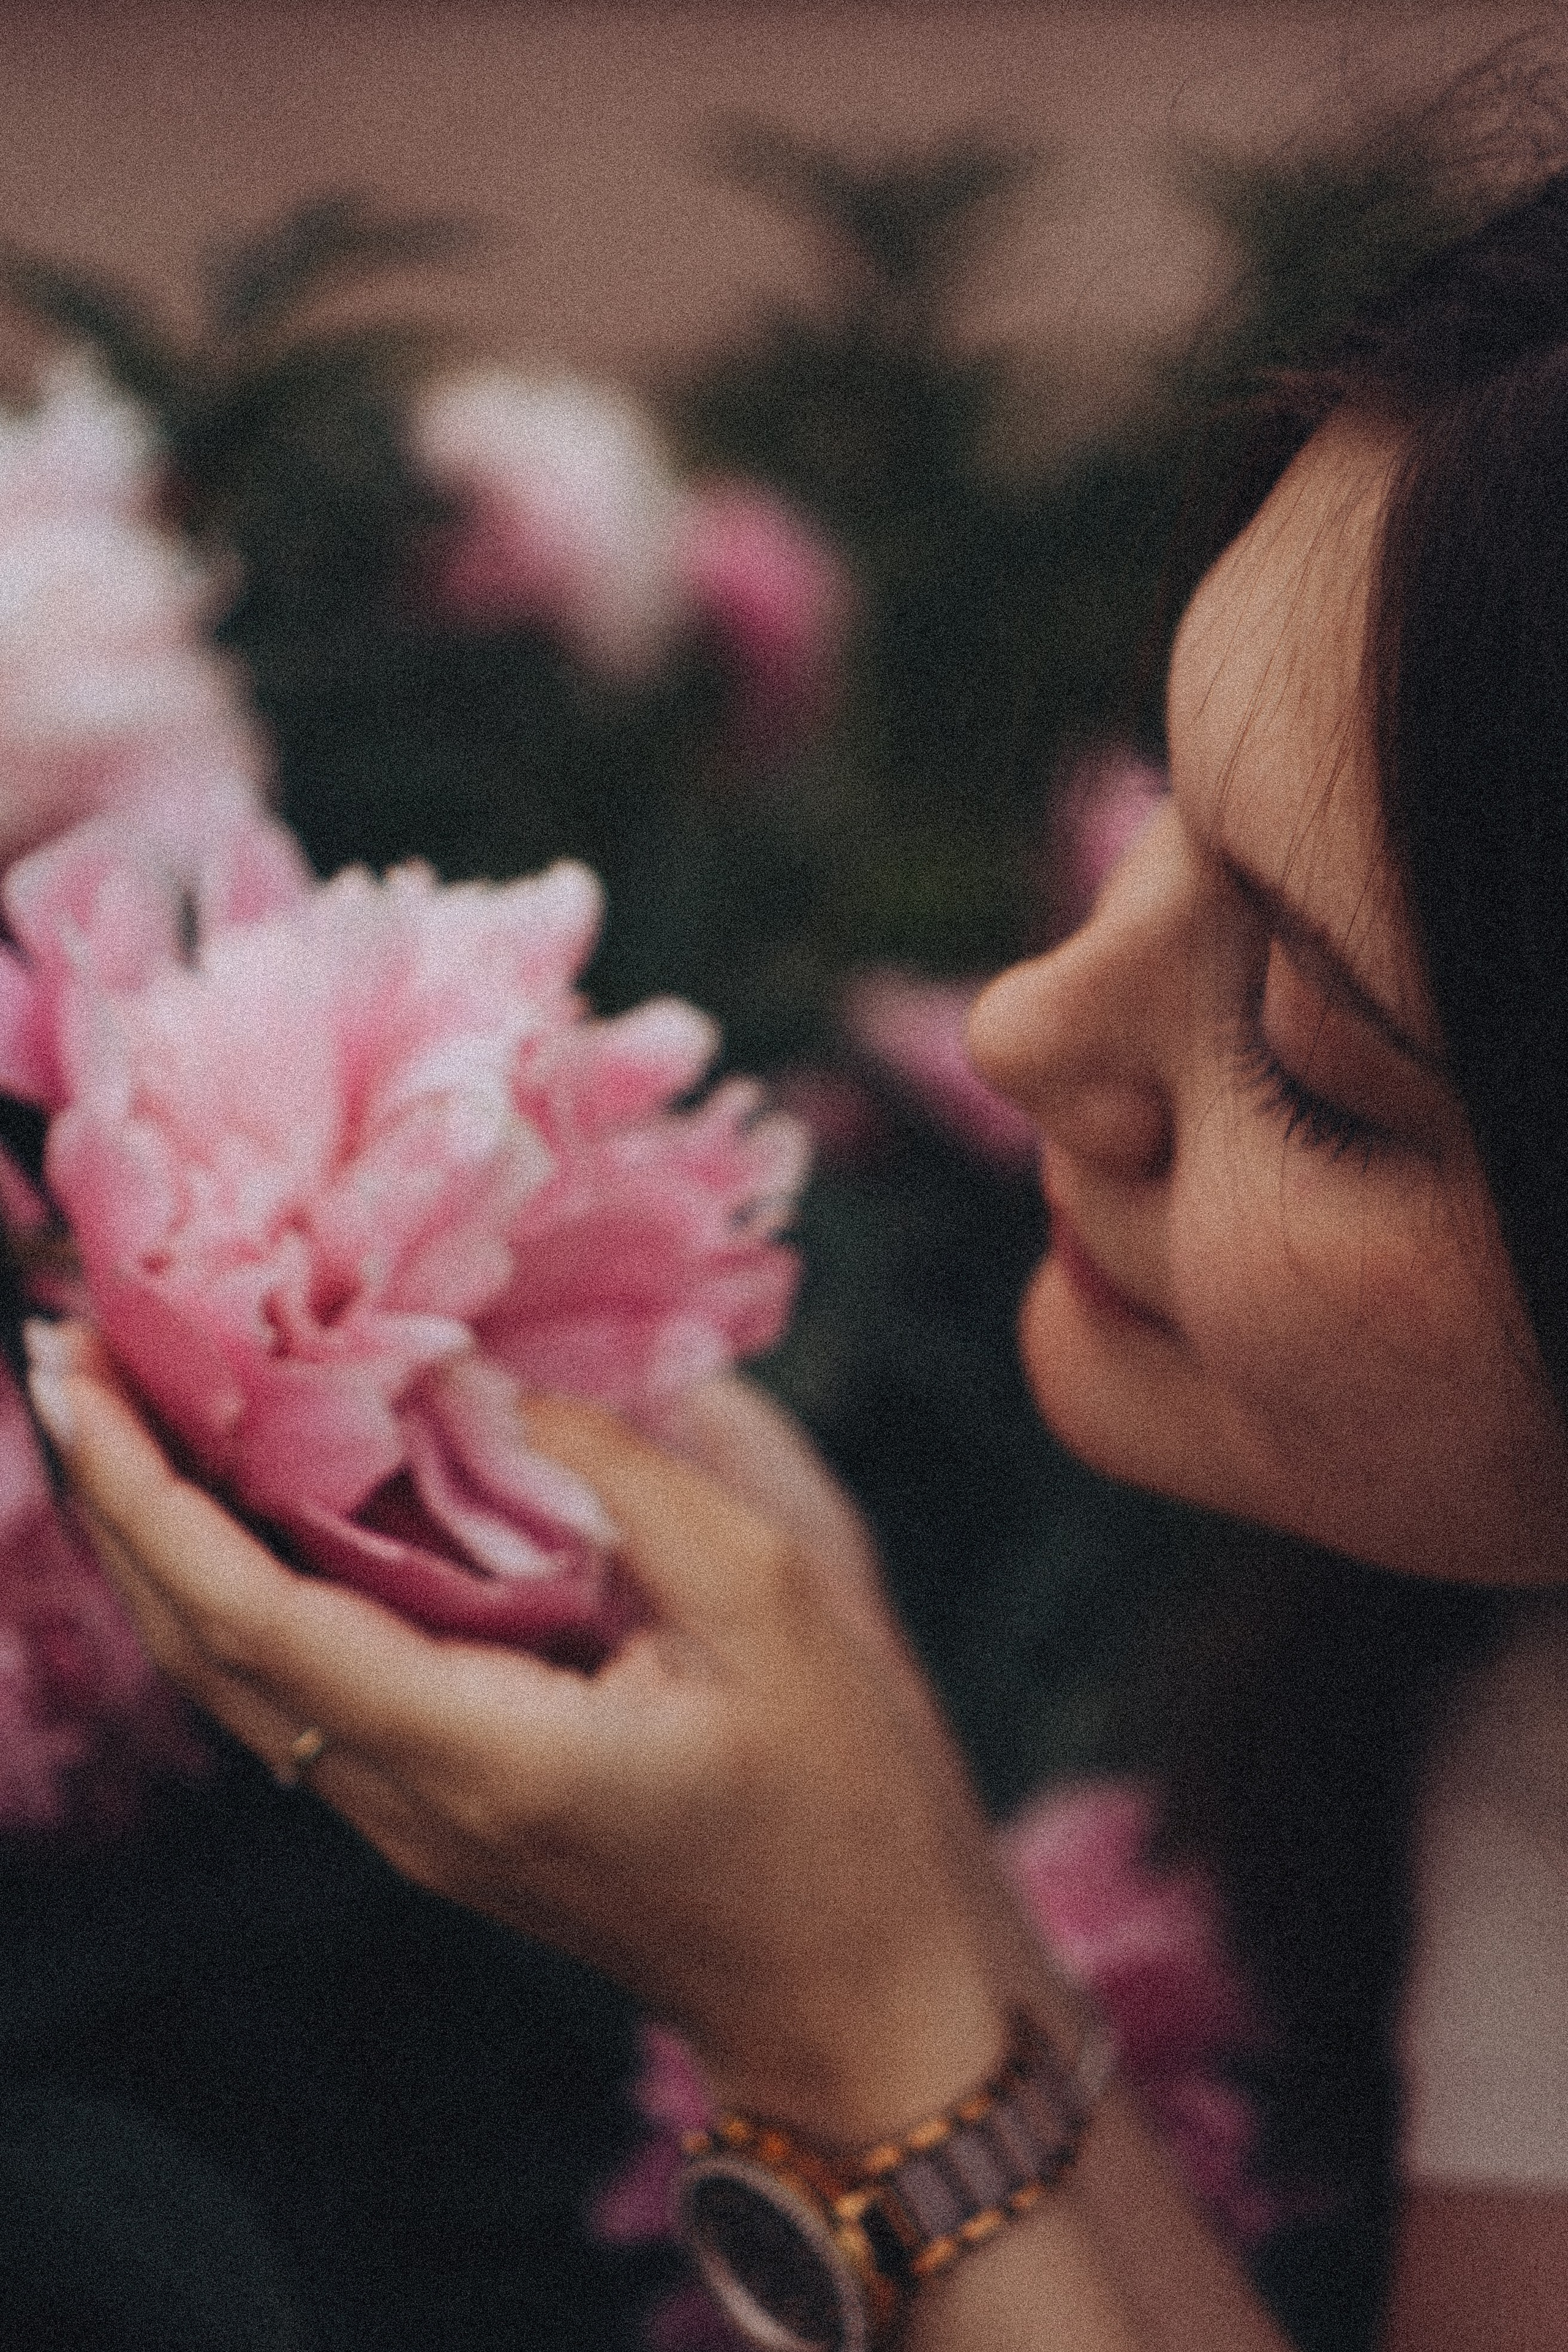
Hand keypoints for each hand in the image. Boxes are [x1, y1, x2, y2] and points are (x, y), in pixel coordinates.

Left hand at [28, 1322, 1066, 2145]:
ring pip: (233, 1679)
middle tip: (72, 1351)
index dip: (149, 1493)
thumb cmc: (837, 1797)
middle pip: (203, 1650)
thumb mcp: (767, 1597)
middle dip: (117, 1499)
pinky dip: (236, 1591)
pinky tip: (243, 1509)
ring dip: (159, 1546)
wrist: (852, 1991)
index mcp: (482, 1752)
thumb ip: (617, 1477)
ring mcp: (414, 1823)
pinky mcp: (439, 1816)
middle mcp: (410, 1801)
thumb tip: (484, 1382)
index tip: (83, 1373)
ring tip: (126, 1413)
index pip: (254, 1617)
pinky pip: (298, 1694)